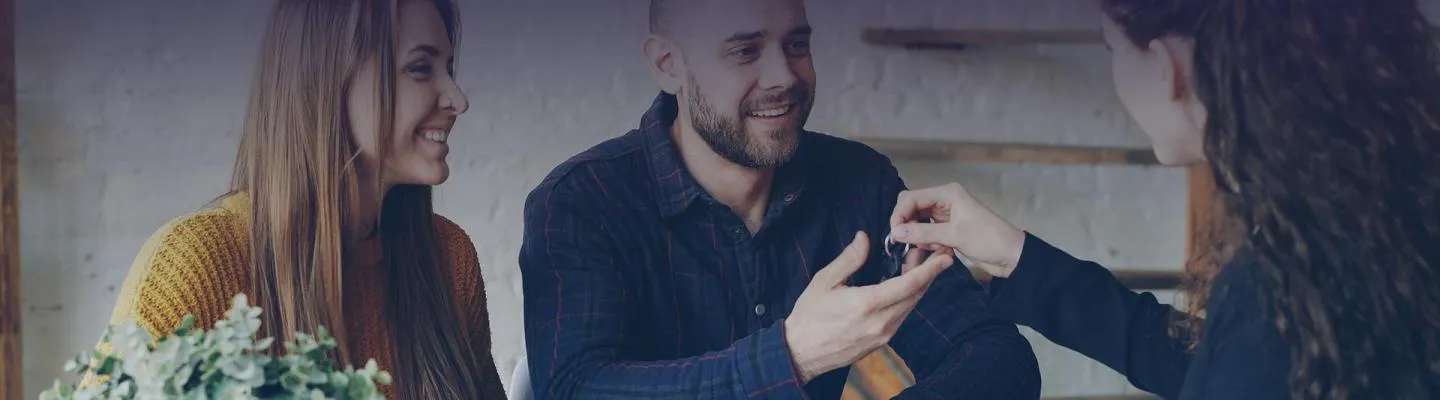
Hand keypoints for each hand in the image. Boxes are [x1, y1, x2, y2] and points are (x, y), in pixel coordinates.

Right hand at [784, 231, 953, 382]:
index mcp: (866, 304)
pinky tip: (906, 287)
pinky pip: (902, 316)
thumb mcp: (824, 281)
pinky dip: (908, 299)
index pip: (908, 285)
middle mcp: (880, 322)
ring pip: (911, 306)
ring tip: (922, 266)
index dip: (929, 270)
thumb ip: (849, 259)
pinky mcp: (882, 342)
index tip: (945, 258)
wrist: (802, 352)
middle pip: (915, 295)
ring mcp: (883, 335)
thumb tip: (864, 238)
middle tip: (936, 254)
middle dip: (929, 274)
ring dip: (919, 286)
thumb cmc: (810, 315)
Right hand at [888, 182, 1025, 278]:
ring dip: (919, 236)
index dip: (899, 215)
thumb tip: (895, 232)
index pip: (911, 198)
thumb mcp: (954, 235)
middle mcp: (944, 201)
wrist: (1012, 256)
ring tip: (932, 248)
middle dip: (908, 225)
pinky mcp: (948, 229)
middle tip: (908, 243)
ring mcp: (946, 215)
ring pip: (918, 222)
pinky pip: (927, 233)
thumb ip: (922, 232)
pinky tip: (939, 250)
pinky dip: (928, 242)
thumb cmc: (988, 240)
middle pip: (912, 208)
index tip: (894, 235)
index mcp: (947, 194)